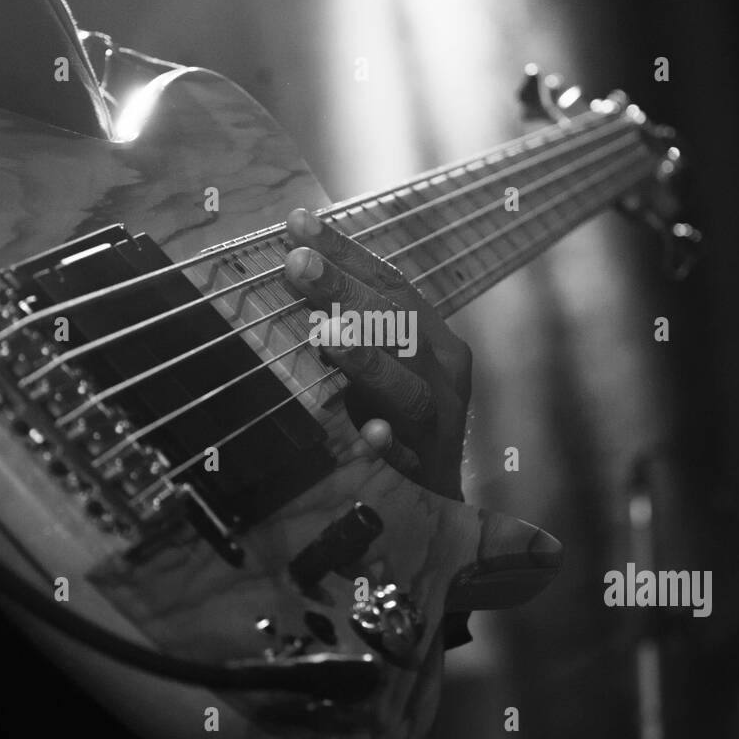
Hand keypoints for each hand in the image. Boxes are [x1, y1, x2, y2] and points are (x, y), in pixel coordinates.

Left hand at [282, 208, 471, 499]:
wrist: (436, 515)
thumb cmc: (397, 426)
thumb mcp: (380, 369)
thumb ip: (351, 325)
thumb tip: (294, 270)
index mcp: (433, 342)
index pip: (390, 286)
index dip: (347, 252)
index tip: (299, 223)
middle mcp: (443, 377)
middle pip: (399, 325)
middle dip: (348, 291)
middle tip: (298, 263)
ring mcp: (439, 429)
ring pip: (410, 390)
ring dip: (369, 359)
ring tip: (326, 332)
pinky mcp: (428, 478)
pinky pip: (408, 462)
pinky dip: (389, 446)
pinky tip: (369, 434)